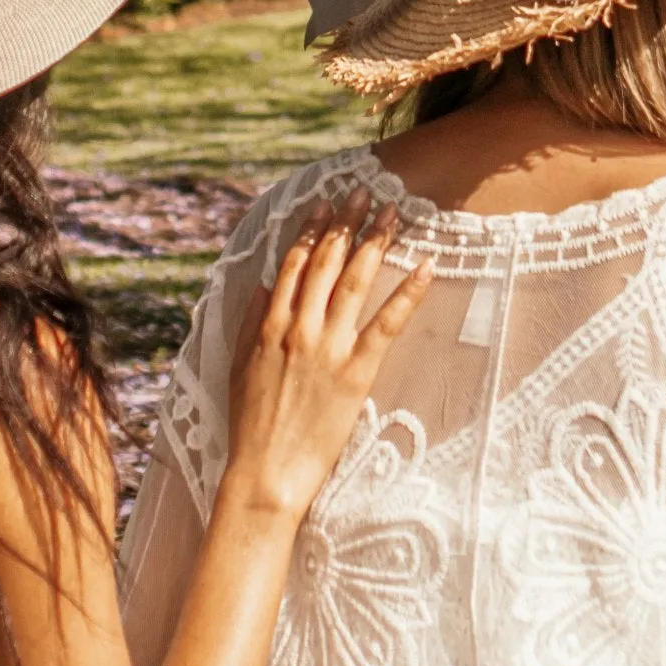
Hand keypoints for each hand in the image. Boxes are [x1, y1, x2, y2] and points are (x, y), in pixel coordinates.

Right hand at [222, 191, 432, 524]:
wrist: (265, 473)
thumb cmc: (250, 425)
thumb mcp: (239, 366)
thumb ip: (250, 321)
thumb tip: (265, 284)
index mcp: (270, 324)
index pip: (294, 263)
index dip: (311, 229)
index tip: (325, 204)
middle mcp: (299, 326)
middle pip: (326, 261)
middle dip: (346, 222)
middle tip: (363, 192)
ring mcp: (328, 347)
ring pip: (354, 280)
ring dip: (375, 241)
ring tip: (392, 212)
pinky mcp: (356, 371)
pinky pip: (387, 323)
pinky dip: (408, 292)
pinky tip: (426, 266)